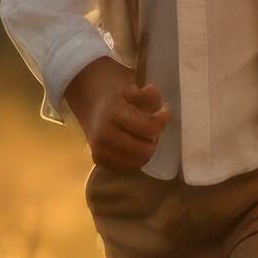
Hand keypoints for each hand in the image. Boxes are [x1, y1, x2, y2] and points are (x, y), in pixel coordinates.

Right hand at [63, 57, 166, 171]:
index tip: (164, 112)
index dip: (161, 120)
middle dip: (153, 140)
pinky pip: (126, 168)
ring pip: (137, 162)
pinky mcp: (98, 160)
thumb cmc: (119, 98)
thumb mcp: (135, 89)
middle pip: (144, 150)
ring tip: (144, 137)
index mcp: (113, 113)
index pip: (148, 127)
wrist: (93, 105)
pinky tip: (135, 146)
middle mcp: (104, 134)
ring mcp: (99, 150)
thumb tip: (152, 92)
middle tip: (153, 130)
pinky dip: (135, 159)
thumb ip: (148, 93)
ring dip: (145, 151)